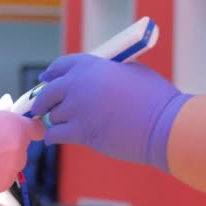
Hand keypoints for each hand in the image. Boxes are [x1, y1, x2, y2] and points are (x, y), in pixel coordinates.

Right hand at [0, 107, 44, 205]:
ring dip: (2, 159)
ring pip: (13, 161)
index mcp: (14, 126)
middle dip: (9, 143)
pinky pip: (4, 175)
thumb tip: (7, 105)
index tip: (19, 129)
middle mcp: (19, 148)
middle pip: (22, 145)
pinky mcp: (4, 185)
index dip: (29, 128)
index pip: (37, 128)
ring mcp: (13, 169)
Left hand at [31, 53, 191, 170]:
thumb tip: (95, 79)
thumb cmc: (155, 99)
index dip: (50, 75)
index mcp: (90, 66)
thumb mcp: (130, 72)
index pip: (60, 66)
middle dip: (43, 102)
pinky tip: (54, 139)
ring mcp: (78, 108)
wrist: (164, 124)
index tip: (44, 81)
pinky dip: (53, 137)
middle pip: (48, 93)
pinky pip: (55, 134)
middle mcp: (79, 84)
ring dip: (57, 121)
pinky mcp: (80, 131)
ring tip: (66, 126)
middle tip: (41, 109)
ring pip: (54, 116)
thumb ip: (107, 72)